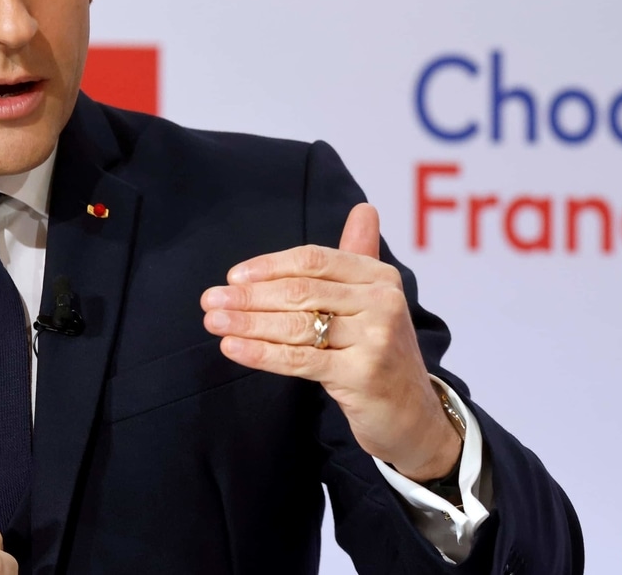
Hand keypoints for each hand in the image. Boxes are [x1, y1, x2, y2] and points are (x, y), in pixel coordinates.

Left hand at [201, 203, 460, 481]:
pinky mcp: (362, 374)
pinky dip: (260, 353)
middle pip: (301, 291)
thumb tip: (364, 208)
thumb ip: (359, 255)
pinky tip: (232, 347)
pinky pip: (300, 359)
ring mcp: (375, 338)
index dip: (270, 266)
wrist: (412, 413)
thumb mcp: (374, 300)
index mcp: (381, 276)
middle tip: (209, 300)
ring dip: (247, 322)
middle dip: (249, 296)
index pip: (315, 260)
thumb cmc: (380, 351)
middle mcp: (383, 302)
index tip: (233, 276)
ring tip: (213, 322)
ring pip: (296, 325)